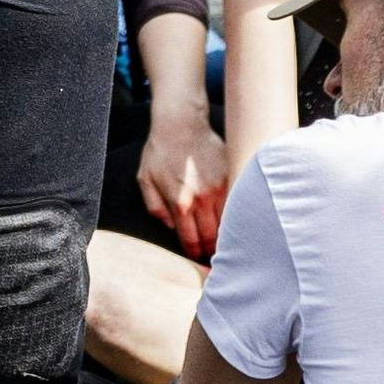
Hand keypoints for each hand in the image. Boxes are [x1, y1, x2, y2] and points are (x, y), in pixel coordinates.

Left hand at [139, 103, 229, 256]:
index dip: (195, 254)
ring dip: (227, 236)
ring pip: (228, 223)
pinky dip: (236, 216)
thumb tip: (171, 227)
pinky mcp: (232, 176)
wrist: (181, 122)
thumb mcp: (145, 180)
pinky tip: (235, 223)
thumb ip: (155, 208)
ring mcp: (220, 188)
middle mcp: (203, 199)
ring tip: (227, 244)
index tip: (198, 260)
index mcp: (180, 202)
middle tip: (214, 259)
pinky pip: (237, 204)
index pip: (191, 240)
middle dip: (212, 251)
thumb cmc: (160, 150)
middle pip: (212, 237)